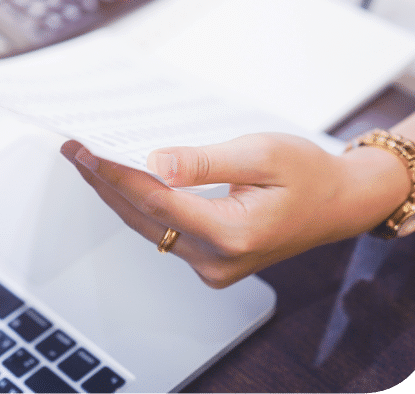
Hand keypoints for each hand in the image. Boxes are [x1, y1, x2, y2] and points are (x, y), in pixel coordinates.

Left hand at [60, 134, 407, 287]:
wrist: (340, 204)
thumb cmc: (309, 175)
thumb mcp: (262, 154)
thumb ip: (205, 161)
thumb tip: (154, 163)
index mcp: (232, 234)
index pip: (156, 201)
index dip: (115, 174)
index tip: (83, 150)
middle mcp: (217, 260)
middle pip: (144, 218)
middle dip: (106, 182)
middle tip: (74, 148)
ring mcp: (212, 267)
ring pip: (150, 227)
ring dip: (119, 195)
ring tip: (90, 160)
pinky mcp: (211, 262)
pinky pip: (165, 232)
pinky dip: (142, 205)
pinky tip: (125, 180)